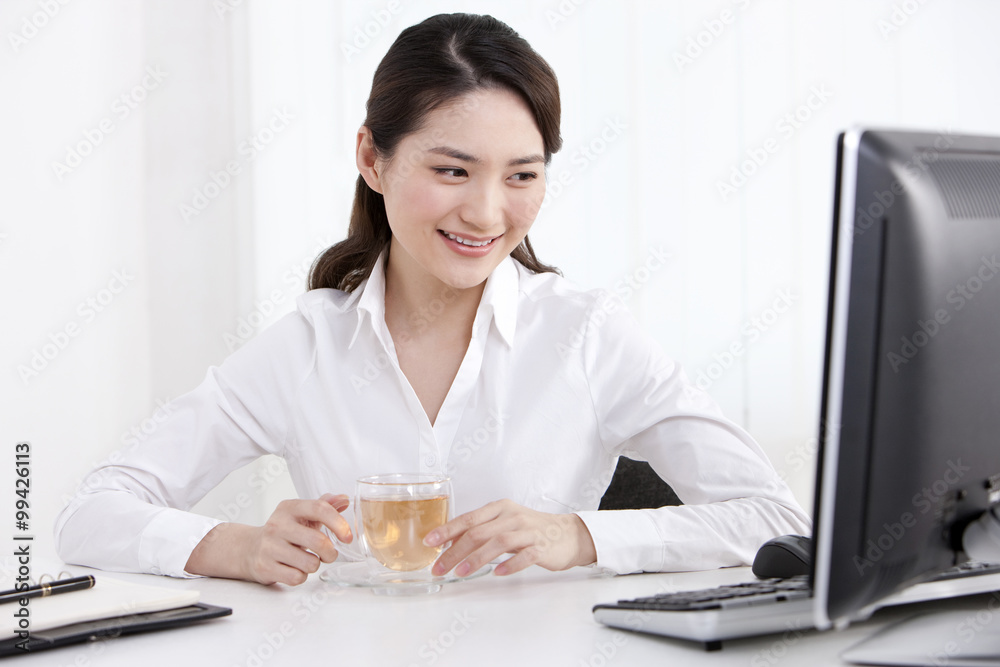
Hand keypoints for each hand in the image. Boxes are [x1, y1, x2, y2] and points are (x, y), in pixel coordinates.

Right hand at [186, 493, 352, 585]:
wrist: (249, 548)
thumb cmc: (282, 531)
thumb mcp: (300, 514)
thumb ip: (323, 505)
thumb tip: (344, 499)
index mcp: (289, 508)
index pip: (319, 509)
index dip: (339, 523)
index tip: (347, 536)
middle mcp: (277, 525)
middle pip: (317, 541)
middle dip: (331, 552)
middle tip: (329, 554)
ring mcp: (269, 547)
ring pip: (310, 563)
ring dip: (315, 565)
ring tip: (308, 560)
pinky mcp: (265, 567)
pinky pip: (297, 577)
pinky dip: (301, 576)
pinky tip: (295, 568)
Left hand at [423, 499, 596, 576]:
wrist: (567, 534)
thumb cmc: (531, 529)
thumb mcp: (503, 523)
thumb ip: (480, 530)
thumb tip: (448, 542)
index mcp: (500, 508)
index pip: (468, 518)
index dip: (447, 530)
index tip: (429, 542)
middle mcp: (512, 516)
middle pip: (478, 532)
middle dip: (455, 551)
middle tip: (440, 567)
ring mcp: (528, 531)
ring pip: (498, 543)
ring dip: (476, 558)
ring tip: (461, 572)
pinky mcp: (541, 547)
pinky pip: (524, 555)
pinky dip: (509, 564)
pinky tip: (497, 573)